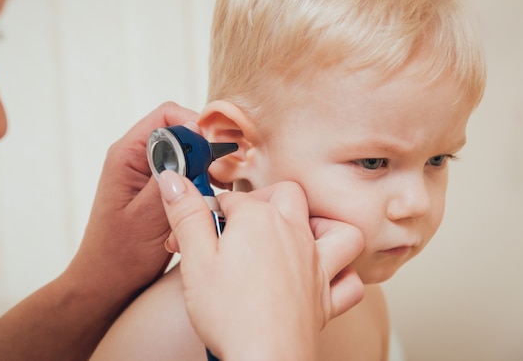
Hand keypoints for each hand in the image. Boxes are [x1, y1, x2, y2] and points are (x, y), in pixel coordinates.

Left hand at [64, 102, 197, 305]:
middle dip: (203, 152)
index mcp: (127, 155)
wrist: (107, 282)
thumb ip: (171, 175)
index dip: (195, 126)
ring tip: (210, 196)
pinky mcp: (155, 188)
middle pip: (179, 133)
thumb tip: (193, 137)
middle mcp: (135, 157)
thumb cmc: (121, 254)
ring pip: (185, 155)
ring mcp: (145, 173)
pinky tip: (200, 207)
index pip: (167, 116)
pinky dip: (196, 188)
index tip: (214, 151)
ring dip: (202, 173)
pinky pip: (183, 175)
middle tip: (218, 178)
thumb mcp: (149, 214)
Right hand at [157, 171, 363, 360]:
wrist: (262, 359)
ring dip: (320, 227)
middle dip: (263, 200)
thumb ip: (186, 214)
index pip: (230, 198)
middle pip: (287, 194)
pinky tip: (323, 276)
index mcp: (259, 220)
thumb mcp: (195, 258)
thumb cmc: (228, 312)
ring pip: (337, 230)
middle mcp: (293, 234)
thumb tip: (172, 179)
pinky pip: (350, 280)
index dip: (205, 213)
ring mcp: (315, 265)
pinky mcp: (326, 299)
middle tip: (240, 224)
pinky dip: (342, 274)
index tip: (192, 231)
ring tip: (295, 236)